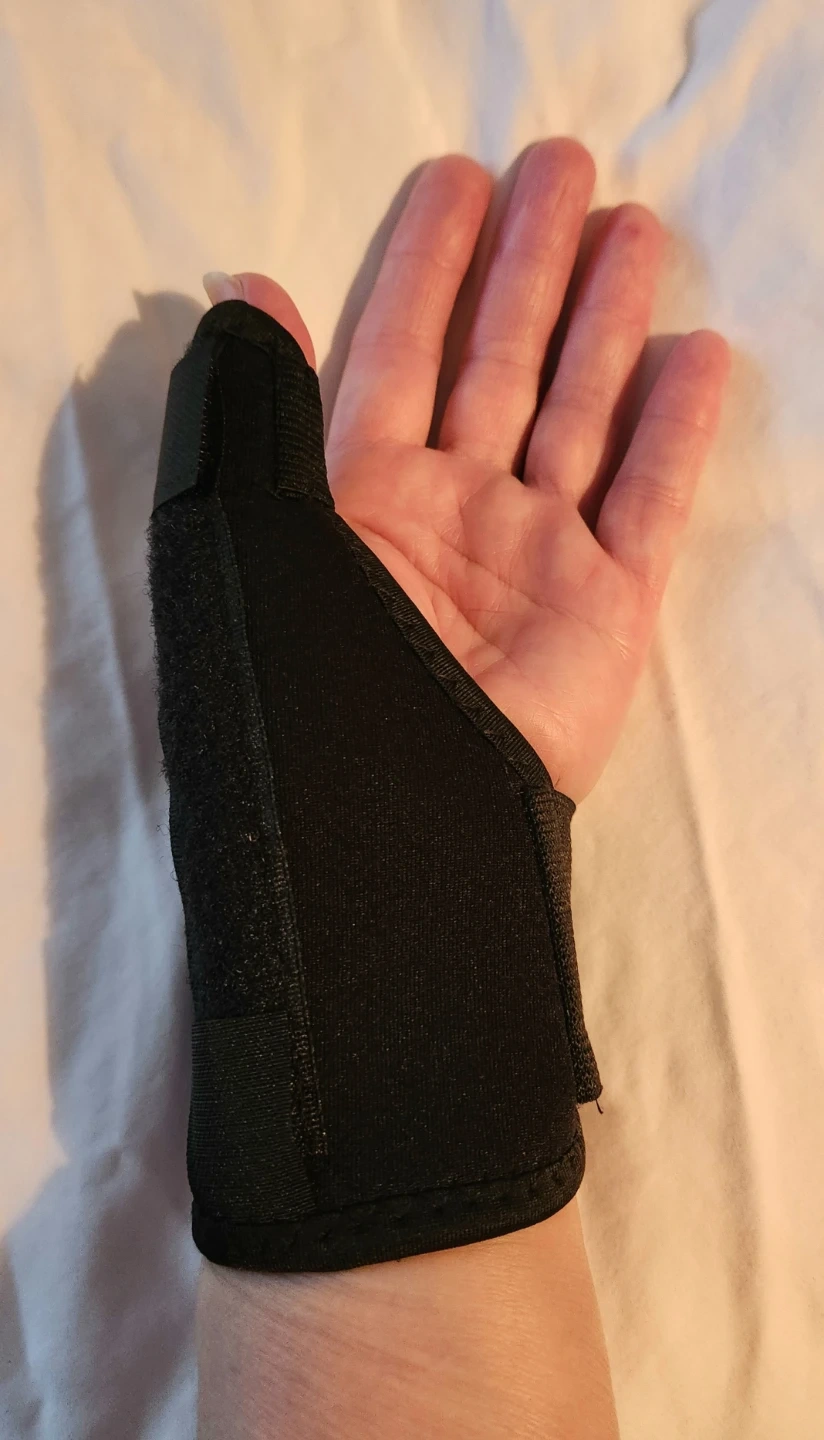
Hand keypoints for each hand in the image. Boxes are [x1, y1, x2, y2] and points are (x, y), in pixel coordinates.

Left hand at [207, 138, 729, 802]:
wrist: (392, 817)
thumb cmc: (304, 677)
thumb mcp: (246, 529)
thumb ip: (257, 407)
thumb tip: (245, 286)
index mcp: (356, 495)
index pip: (397, 350)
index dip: (426, 261)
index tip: (457, 177)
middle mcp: (449, 515)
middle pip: (500, 362)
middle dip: (532, 265)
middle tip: (567, 167)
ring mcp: (533, 558)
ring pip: (579, 411)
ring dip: (607, 321)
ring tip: (637, 229)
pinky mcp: (605, 609)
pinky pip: (648, 500)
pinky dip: (673, 430)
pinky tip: (695, 355)